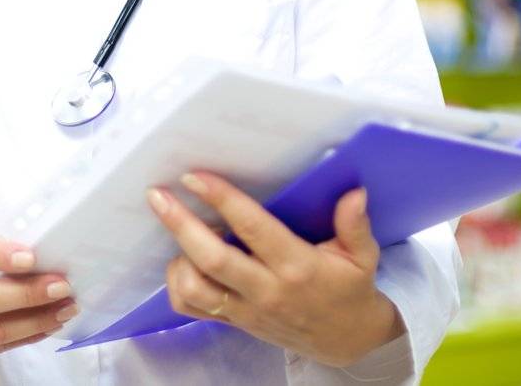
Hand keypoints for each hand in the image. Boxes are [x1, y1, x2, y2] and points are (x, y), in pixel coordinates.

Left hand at [147, 173, 403, 367]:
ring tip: (177, 229)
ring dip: (178, 256)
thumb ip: (355, 226)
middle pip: (212, 259)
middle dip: (180, 224)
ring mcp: (247, 310)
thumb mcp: (362, 257)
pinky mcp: (235, 323)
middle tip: (158, 195)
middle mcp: (267, 290)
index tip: (195, 177)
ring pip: (196, 287)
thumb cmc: (351, 291)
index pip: (253, 228)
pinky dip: (178, 285)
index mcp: (297, 266)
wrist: (347, 342)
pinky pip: (193, 309)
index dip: (222, 200)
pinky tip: (184, 261)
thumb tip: (354, 193)